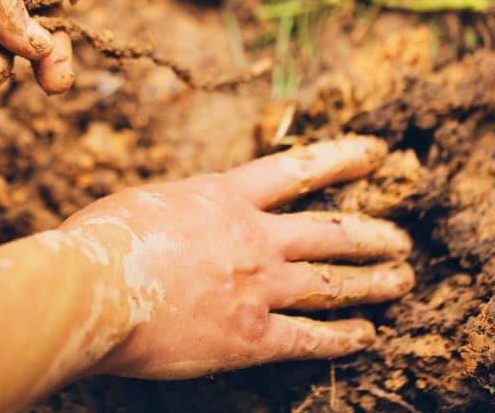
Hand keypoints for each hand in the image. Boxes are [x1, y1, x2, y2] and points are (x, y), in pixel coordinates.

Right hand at [60, 136, 413, 378]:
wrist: (94, 287)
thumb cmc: (102, 239)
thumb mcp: (143, 201)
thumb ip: (179, 207)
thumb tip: (181, 213)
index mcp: (224, 197)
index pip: (297, 170)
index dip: (341, 160)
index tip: (374, 155)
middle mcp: (253, 238)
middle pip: (331, 232)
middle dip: (372, 234)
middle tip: (400, 238)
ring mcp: (258, 287)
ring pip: (333, 282)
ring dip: (373, 283)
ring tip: (400, 280)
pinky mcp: (250, 336)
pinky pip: (310, 338)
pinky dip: (343, 338)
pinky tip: (365, 336)